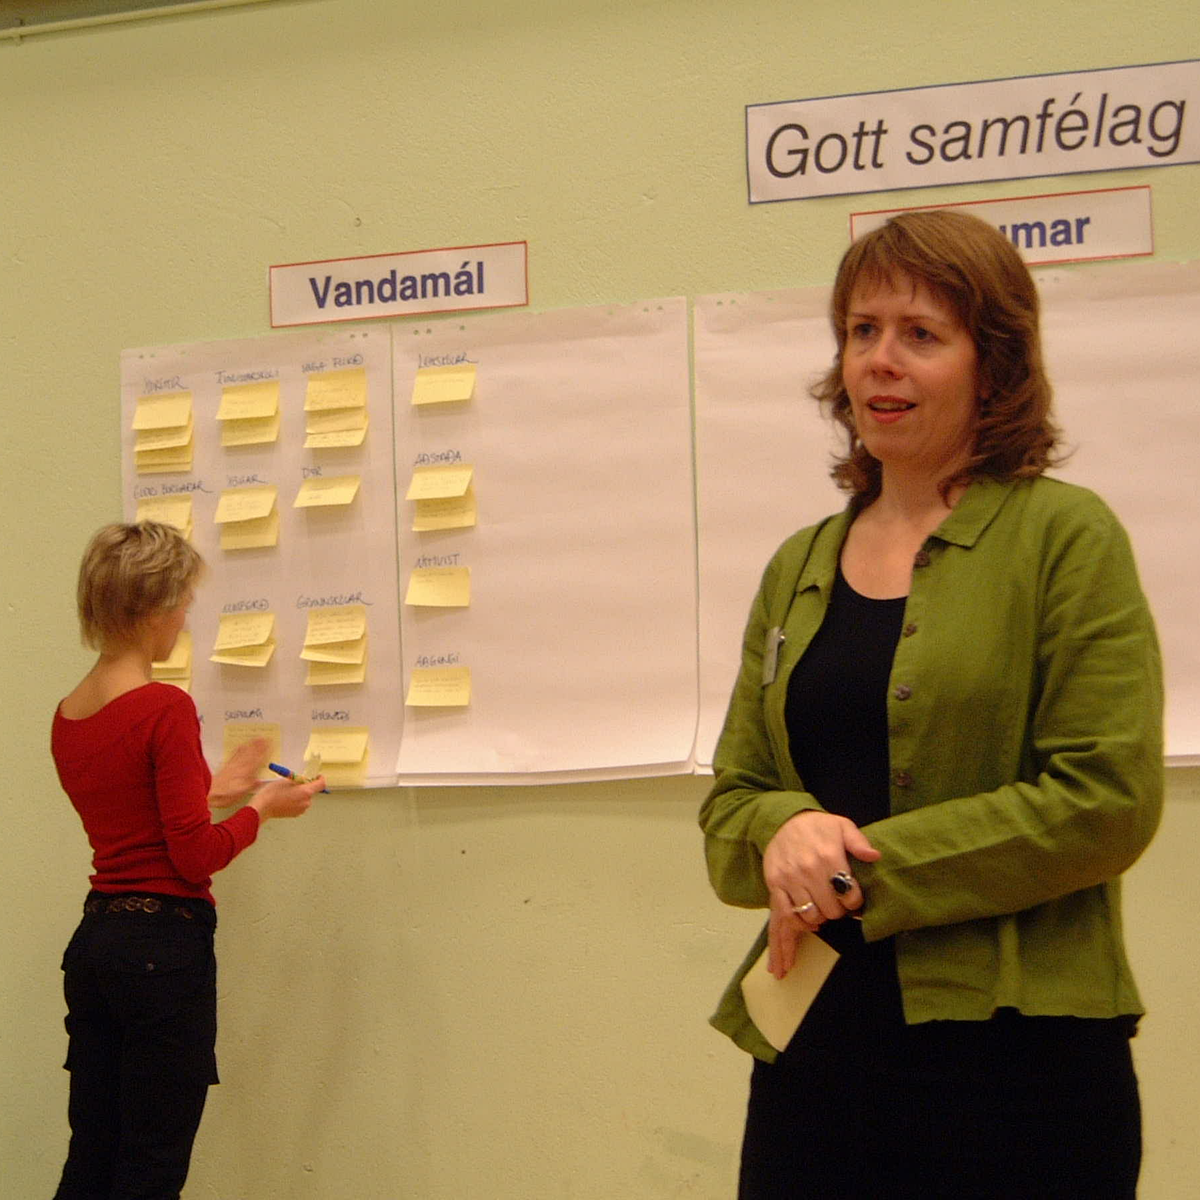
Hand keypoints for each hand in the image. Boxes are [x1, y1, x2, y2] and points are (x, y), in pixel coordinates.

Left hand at [208, 738, 270, 807]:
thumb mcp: (244, 793)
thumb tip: (262, 780)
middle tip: (266, 737)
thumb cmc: (227, 795)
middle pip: (252, 753)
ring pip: (244, 752)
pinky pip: (235, 754)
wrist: (210, 793)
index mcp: (247, 773)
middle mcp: (241, 767)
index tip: (271, 745)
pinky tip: (242, 744)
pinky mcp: (227, 765)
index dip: (265, 752)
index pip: (258, 760)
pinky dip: (239, 748)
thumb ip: (254, 784)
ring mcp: (233, 764)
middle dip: (260, 745)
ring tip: (257, 737)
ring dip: (251, 744)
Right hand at [248, 775, 324, 822]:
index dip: (320, 779)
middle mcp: (306, 801)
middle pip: (312, 791)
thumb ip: (298, 779)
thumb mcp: (286, 780)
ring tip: (287, 791)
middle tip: (295, 782)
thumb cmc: (272, 793)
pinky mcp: (296, 814)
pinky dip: (295, 801)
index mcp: (306, 791)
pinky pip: (299, 804)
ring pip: (305, 798)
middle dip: (306, 786)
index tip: (317, 776)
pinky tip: (285, 799)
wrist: (262, 807)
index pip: (321, 784)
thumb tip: (303, 779)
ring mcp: (301, 809)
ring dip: (300, 794)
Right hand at [763, 810, 880, 978]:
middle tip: (838, 908)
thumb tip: (874, 856)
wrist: (781, 820)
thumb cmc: (816, 826)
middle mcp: (807, 870)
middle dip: (837, 913)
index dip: (855, 903)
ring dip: (817, 922)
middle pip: (829, 910)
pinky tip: (798, 940)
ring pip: (807, 917)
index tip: (854, 901)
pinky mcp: (774, 886)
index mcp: (827, 856)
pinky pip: (783, 916)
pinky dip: (793, 931)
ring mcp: (789, 880)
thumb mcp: (841, 825)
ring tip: (821, 919)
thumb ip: (858, 841)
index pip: (848, 893)